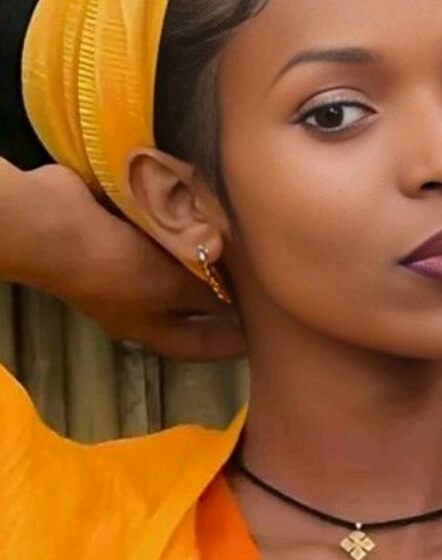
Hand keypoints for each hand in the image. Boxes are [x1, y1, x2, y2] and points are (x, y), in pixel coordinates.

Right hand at [25, 164, 245, 360]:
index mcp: (148, 326)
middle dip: (222, 294)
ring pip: (179, 264)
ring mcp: (130, 262)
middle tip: (263, 282)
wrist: (59, 225)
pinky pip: (166, 231)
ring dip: (206, 254)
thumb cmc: (118, 270)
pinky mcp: (126, 229)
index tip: (263, 339)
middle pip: (190, 302)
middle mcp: (140, 299)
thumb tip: (242, 304)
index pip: (198, 344)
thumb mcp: (172, 289)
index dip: (229, 345)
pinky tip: (213, 213)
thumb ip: (210, 296)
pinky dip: (189, 225)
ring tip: (246, 245)